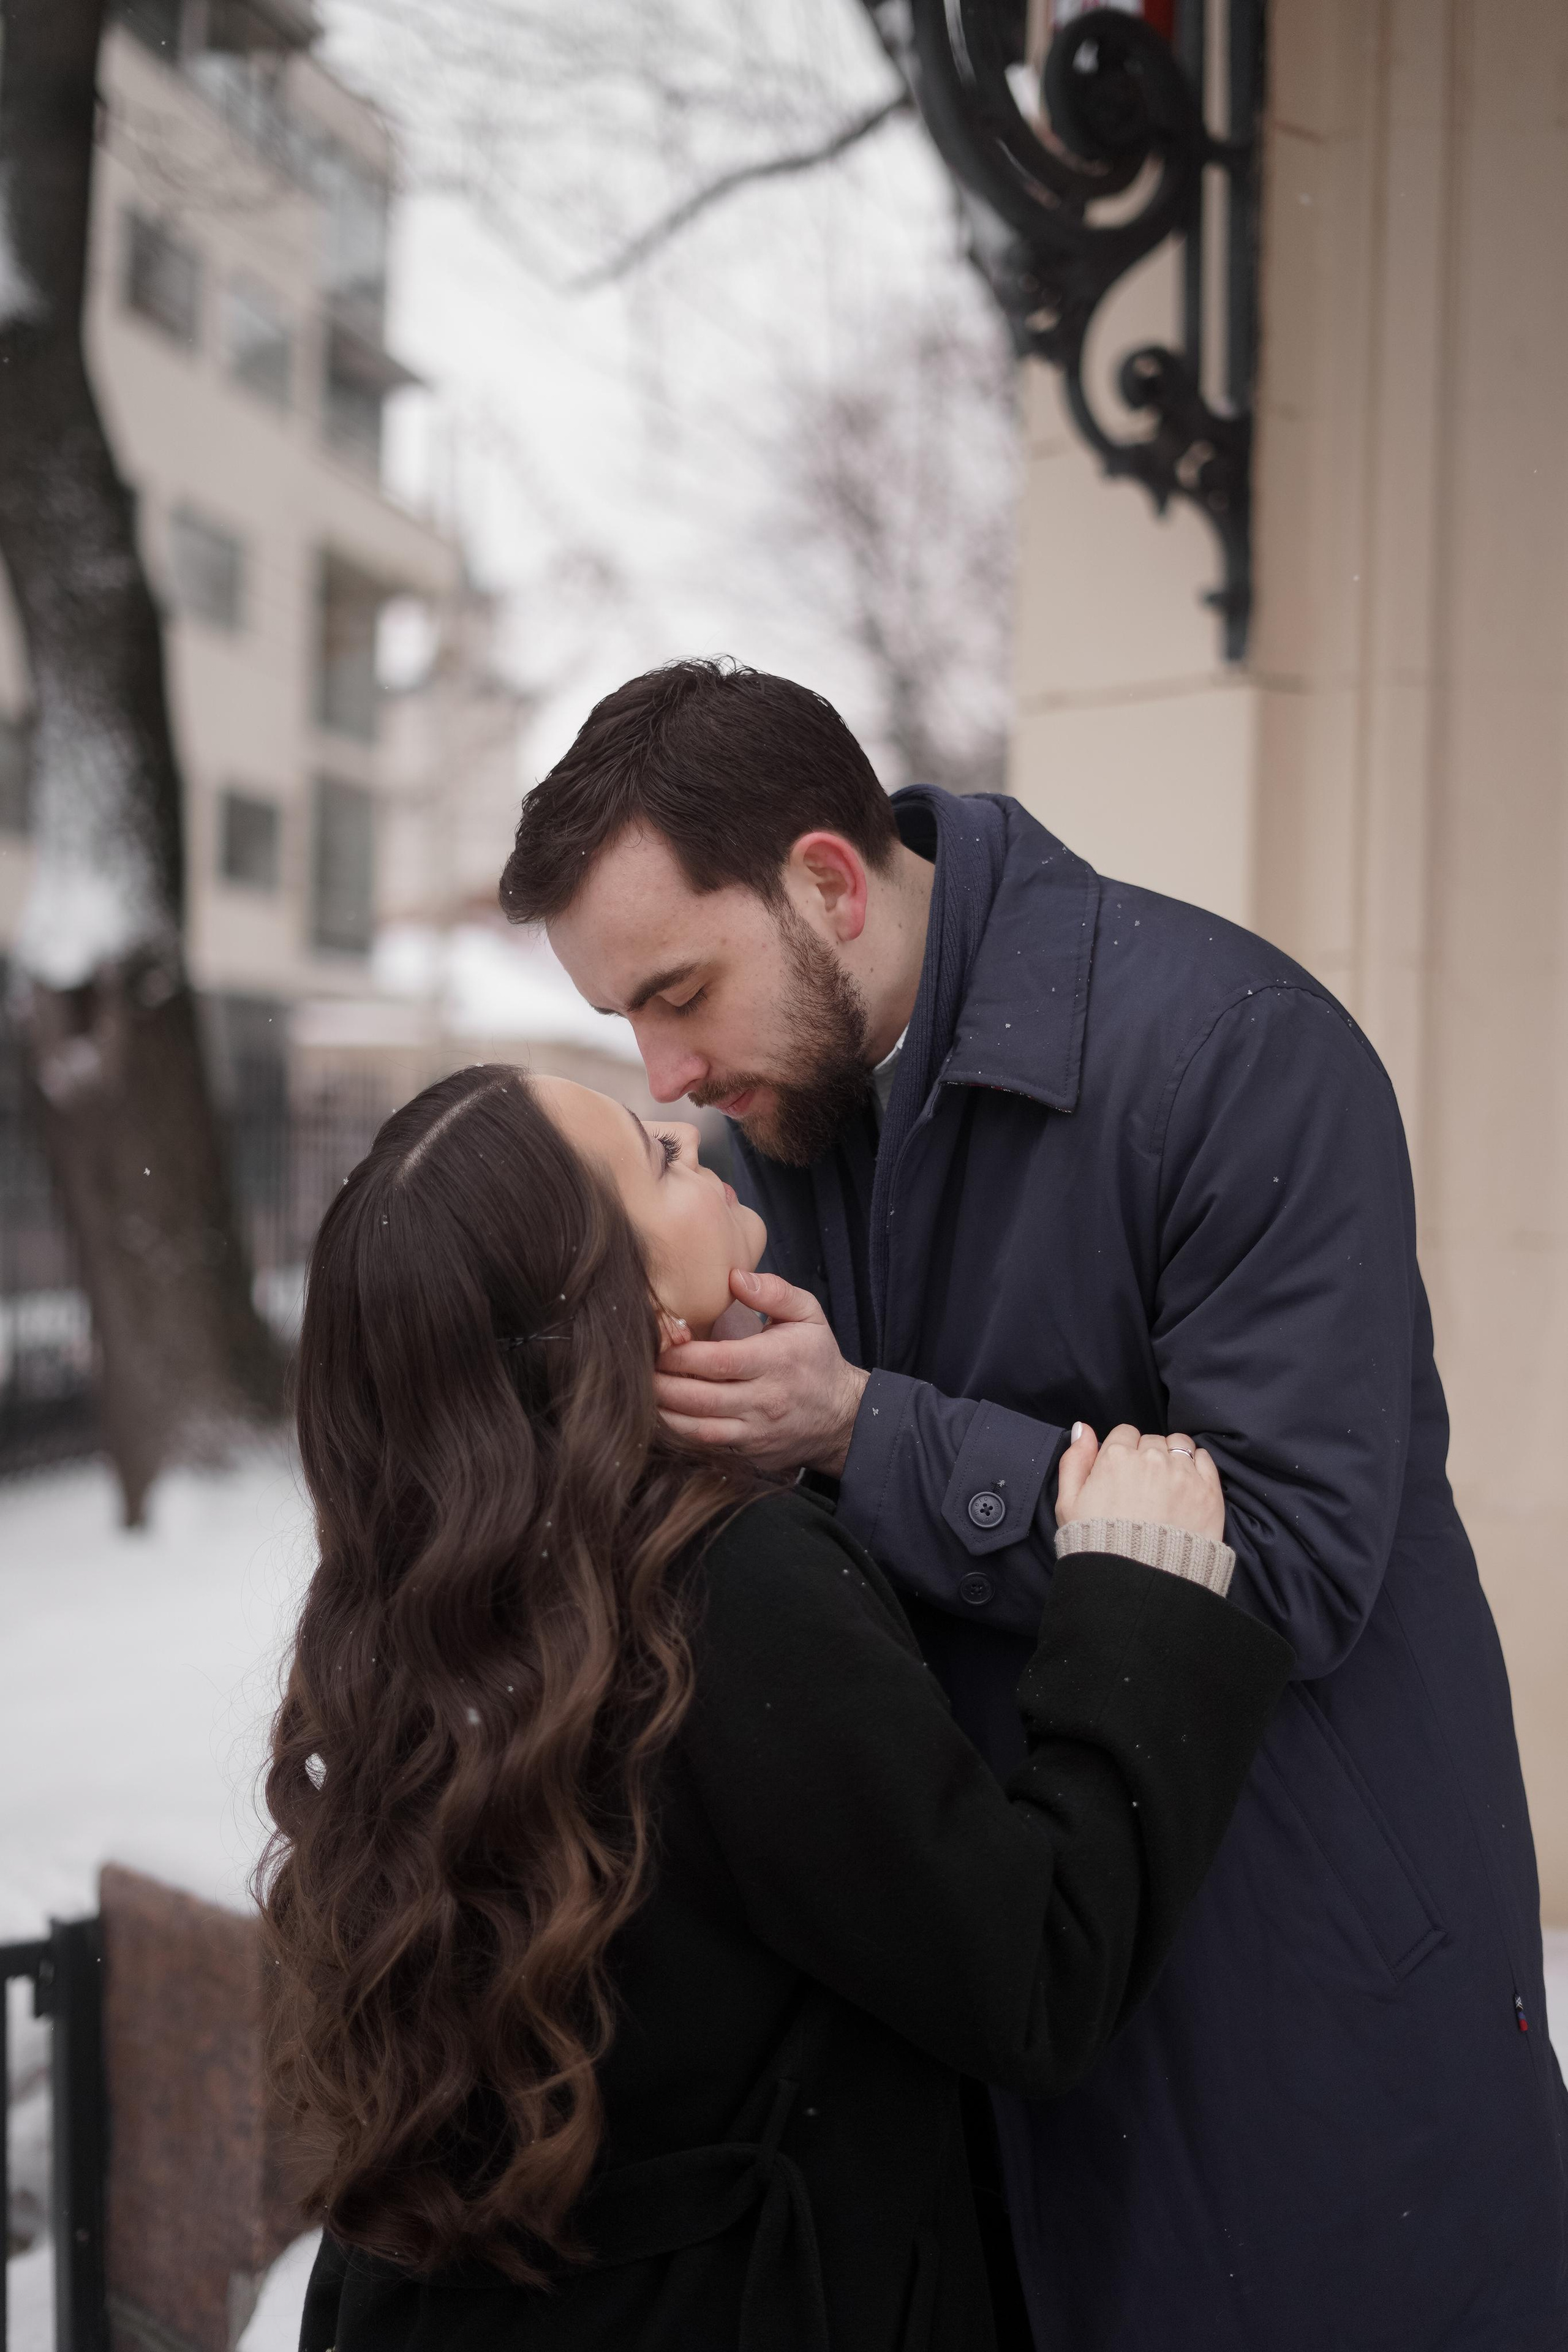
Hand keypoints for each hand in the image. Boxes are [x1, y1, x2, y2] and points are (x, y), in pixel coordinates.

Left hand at [654, 1269, 869, 1475]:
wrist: (842, 1417)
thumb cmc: (817, 1359)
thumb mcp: (808, 1315)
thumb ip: (774, 1291)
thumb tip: (734, 1277)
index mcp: (776, 1362)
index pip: (719, 1362)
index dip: (682, 1356)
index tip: (658, 1344)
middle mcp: (765, 1400)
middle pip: (701, 1398)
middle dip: (662, 1385)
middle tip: (637, 1370)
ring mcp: (756, 1432)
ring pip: (699, 1429)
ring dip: (665, 1414)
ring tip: (641, 1395)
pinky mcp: (749, 1454)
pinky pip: (707, 1447)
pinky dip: (680, 1434)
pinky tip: (662, 1417)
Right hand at [1056, 1422, 1224, 1542]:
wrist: (1140, 1583)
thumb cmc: (1099, 1546)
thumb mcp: (1069, 1504)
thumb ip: (1075, 1460)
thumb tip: (1083, 1428)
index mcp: (1116, 1458)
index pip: (1124, 1434)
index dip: (1123, 1452)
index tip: (1124, 1473)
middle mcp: (1152, 1459)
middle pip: (1152, 1440)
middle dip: (1147, 1456)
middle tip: (1143, 1486)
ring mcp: (1183, 1474)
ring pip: (1180, 1444)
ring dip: (1173, 1456)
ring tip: (1167, 1484)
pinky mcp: (1208, 1491)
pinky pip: (1205, 1459)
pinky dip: (1197, 1465)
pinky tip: (1186, 1485)